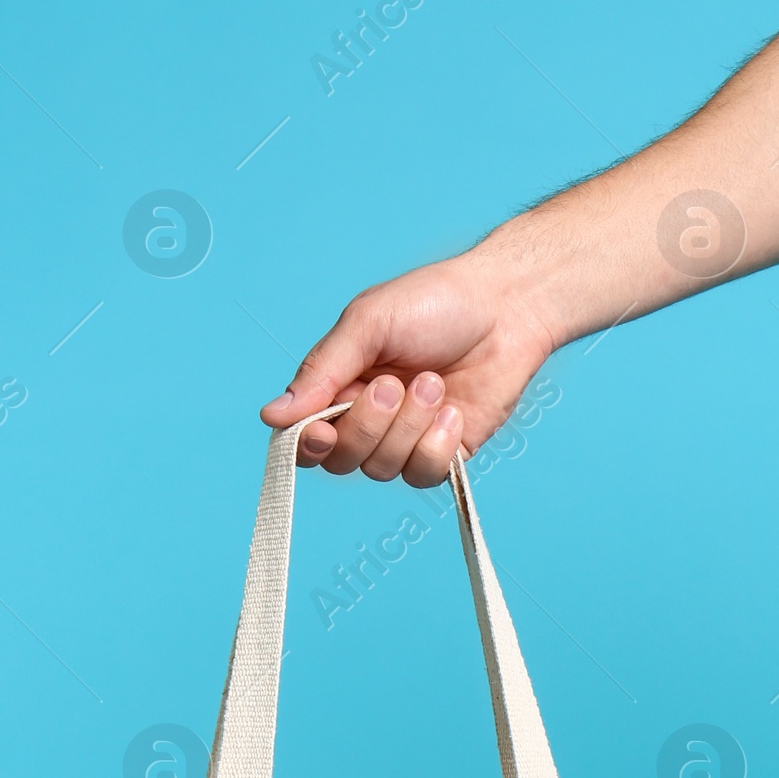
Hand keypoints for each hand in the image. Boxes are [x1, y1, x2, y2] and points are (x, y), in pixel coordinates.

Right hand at [258, 249, 560, 484]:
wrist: (506, 308)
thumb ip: (321, 370)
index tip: (322, 430)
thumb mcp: (368, 323)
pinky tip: (453, 411)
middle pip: (341, 460)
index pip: (304, 437)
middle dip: (368, 425)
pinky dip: (437, 443)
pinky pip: (423, 474)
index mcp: (338, 385)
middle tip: (395, 383)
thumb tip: (272, 416)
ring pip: (382, 468)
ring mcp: (405, 441)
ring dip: (408, 426)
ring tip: (433, 384)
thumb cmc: (435, 303)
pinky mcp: (443, 455)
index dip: (308, 444)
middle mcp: (366, 419)